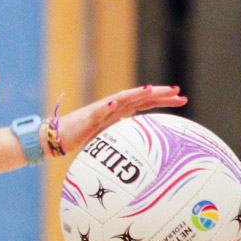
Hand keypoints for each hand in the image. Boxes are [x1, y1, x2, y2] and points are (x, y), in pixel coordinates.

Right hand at [54, 85, 185, 159]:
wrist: (58, 136)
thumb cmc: (82, 138)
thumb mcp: (110, 139)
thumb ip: (125, 138)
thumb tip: (144, 150)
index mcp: (120, 112)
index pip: (145, 102)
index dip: (163, 99)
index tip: (182, 98)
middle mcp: (113, 107)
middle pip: (139, 97)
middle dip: (158, 93)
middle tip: (178, 91)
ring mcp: (101, 111)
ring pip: (121, 99)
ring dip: (136, 94)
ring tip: (150, 90)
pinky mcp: (87, 118)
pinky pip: (99, 111)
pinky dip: (107, 107)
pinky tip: (116, 103)